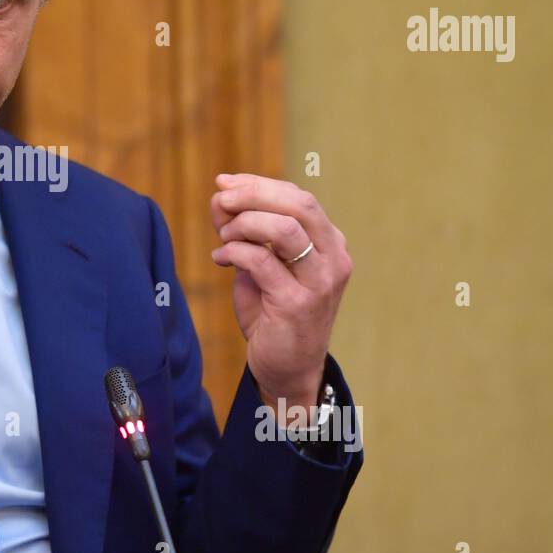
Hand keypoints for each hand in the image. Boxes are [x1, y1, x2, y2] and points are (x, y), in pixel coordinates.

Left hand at [209, 173, 352, 414]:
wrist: (287, 369)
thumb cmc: (273, 315)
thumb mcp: (258, 265)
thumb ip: (243, 231)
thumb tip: (219, 195)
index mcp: (330, 243)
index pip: (299, 197)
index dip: (259, 184)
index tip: (225, 182)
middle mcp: (333, 258)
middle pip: (298, 204)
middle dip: (253, 193)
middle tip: (221, 199)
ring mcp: (320, 281)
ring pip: (284, 228)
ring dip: (244, 224)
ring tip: (223, 236)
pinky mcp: (298, 303)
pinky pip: (262, 261)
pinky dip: (234, 251)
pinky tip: (221, 258)